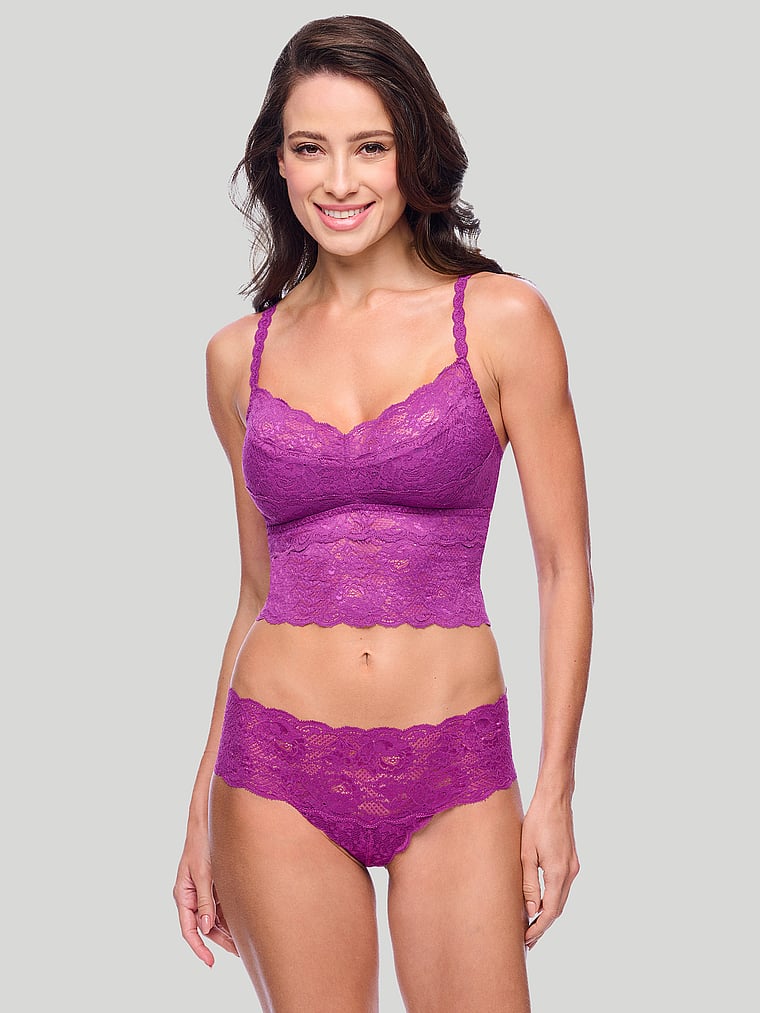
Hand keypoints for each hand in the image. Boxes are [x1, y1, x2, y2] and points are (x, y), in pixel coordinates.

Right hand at [173, 834, 238, 965]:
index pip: (189, 929)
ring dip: (226, 929)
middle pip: (204, 926)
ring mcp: (202, 891)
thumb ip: (205, 901)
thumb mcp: (204, 873)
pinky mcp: (212, 885)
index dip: (199, 948)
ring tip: (243, 942)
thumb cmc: (202, 844)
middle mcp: (191, 896)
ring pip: (212, 918)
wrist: (208, 822)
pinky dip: (229, 915)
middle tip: (238, 953)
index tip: (210, 962)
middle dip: (219, 941)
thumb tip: (207, 928)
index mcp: (183, 895)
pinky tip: (242, 923)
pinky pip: (219, 906)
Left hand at [520, 795, 579, 950]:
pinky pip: (563, 887)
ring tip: (532, 925)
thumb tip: (531, 910)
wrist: (555, 800)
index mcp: (558, 872)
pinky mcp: (571, 861)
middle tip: (528, 940)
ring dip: (548, 913)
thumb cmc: (536, 822)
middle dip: (543, 926)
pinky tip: (541, 902)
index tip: (527, 940)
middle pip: (558, 908)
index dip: (539, 928)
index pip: (550, 911)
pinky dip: (553, 899)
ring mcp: (573, 867)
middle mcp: (570, 873)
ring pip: (561, 899)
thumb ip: (529, 883)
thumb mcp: (526, 853)